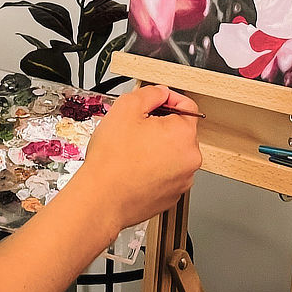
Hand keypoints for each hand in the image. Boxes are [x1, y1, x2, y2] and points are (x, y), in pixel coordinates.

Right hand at [78, 85, 202, 231]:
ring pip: (173, 153)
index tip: (153, 103)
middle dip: (160, 126)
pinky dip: (154, 169)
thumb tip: (159, 93)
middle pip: (180, 131)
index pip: (187, 106)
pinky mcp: (171, 196)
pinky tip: (134, 168)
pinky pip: (167, 174)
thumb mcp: (126, 108)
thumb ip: (150, 93)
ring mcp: (182, 181)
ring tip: (132, 152)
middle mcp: (190, 160)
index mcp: (184, 135)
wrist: (101, 199)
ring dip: (157, 148)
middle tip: (135, 129)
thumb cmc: (112, 160)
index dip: (167, 100)